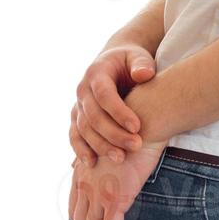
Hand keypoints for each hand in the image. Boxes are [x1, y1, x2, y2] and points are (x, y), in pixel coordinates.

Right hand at [68, 45, 156, 166]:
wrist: (114, 62)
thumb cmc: (129, 61)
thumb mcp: (137, 56)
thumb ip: (142, 64)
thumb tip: (144, 74)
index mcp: (96, 73)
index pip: (105, 96)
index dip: (119, 112)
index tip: (137, 127)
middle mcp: (82, 90)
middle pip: (94, 117)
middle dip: (114, 134)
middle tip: (136, 145)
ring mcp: (77, 106)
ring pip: (84, 130)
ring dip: (101, 145)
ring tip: (121, 158)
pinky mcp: (76, 119)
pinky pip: (75, 136)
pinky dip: (81, 150)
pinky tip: (92, 163)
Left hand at [68, 136, 166, 219]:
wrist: (141, 124)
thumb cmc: (127, 130)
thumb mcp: (101, 143)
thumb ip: (88, 158)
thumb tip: (75, 165)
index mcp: (82, 174)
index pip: (74, 204)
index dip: (77, 217)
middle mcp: (87, 187)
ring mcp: (100, 196)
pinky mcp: (117, 200)